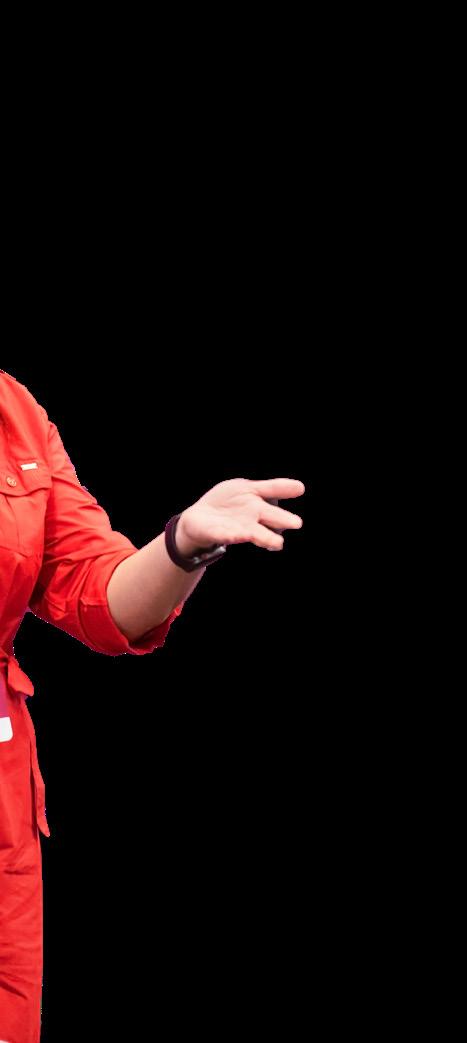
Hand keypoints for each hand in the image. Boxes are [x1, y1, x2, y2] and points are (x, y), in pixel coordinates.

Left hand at [176, 478, 304, 554]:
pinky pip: (230, 535)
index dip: (285, 489)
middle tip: (296, 523)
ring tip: (278, 543)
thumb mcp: (245, 487)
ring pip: (256, 533)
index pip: (273, 492)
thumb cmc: (228, 502)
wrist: (201, 518)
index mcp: (258, 502)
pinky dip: (236, 536)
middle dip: (283, 520)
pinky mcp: (223, 535)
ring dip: (266, 537)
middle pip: (271, 517)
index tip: (299, 488)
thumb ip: (271, 488)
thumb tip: (301, 487)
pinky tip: (242, 536)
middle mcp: (254, 517)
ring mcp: (240, 527)